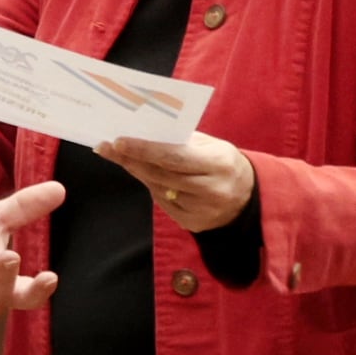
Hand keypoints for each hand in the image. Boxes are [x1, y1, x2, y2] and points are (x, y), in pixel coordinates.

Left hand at [96, 132, 255, 232]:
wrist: (248, 197)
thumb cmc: (222, 163)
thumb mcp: (211, 146)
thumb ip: (181, 141)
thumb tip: (141, 132)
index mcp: (219, 163)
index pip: (174, 156)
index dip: (144, 149)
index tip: (118, 141)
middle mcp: (212, 188)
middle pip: (161, 174)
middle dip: (131, 159)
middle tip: (107, 147)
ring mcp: (203, 209)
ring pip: (158, 188)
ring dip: (137, 171)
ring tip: (121, 156)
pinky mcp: (193, 223)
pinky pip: (163, 202)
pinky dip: (152, 186)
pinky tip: (145, 175)